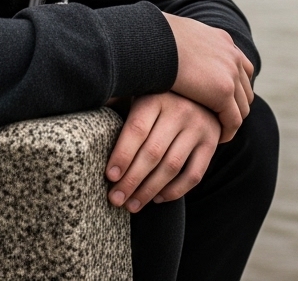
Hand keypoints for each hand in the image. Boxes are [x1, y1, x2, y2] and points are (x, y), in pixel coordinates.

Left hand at [106, 92, 220, 212]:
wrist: (201, 92)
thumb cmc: (158, 97)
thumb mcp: (139, 93)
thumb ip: (118, 103)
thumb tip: (86, 107)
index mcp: (156, 97)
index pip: (137, 129)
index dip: (122, 155)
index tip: (109, 176)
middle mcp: (180, 110)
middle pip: (152, 152)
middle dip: (131, 181)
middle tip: (115, 200)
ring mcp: (198, 126)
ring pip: (171, 167)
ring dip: (149, 191)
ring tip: (132, 206)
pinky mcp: (211, 142)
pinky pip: (193, 174)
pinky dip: (175, 191)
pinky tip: (157, 198)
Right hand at [163, 13, 254, 142]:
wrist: (152, 41)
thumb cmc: (152, 41)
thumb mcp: (174, 38)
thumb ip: (182, 46)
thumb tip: (168, 51)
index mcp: (221, 40)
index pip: (238, 65)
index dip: (233, 85)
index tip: (220, 99)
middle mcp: (231, 55)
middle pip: (244, 87)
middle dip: (235, 105)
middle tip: (221, 120)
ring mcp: (230, 72)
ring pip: (242, 106)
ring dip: (232, 120)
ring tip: (218, 132)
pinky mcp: (224, 91)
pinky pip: (234, 120)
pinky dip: (228, 131)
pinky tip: (217, 138)